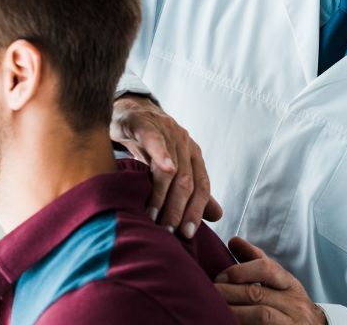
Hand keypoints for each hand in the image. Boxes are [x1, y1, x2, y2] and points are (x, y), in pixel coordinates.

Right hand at [110, 94, 222, 236]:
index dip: (196, 211)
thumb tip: (217, 216)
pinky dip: (162, 155)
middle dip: (178, 209)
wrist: (129, 110)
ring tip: (153, 216)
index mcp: (193, 156)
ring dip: (163, 194)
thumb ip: (192, 191)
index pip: (201, 187)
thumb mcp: (171, 167)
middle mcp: (184, 144)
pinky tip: (164, 169)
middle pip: (187, 182)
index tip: (188, 235)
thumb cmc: (150, 144)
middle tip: (167, 231)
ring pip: (171, 167)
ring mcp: (167, 132)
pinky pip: (155, 141)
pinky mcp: (145, 124)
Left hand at [215, 237, 326, 324]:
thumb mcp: (279, 282)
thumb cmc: (289, 304)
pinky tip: (230, 322)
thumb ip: (255, 261)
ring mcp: (292, 322)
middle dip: (228, 292)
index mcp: (289, 284)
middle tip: (209, 293)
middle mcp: (294, 303)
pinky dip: (244, 324)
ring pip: (261, 314)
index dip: (239, 271)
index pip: (266, 268)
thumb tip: (233, 240)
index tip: (219, 277)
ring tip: (215, 309)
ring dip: (234, 311)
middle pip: (257, 293)